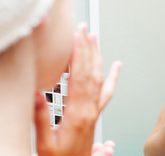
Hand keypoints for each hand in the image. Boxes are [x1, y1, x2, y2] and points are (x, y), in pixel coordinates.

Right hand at [34, 23, 121, 155]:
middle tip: (85, 30)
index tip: (77, 37)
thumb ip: (42, 120)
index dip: (79, 55)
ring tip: (95, 40)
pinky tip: (116, 66)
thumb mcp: (45, 144)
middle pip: (92, 73)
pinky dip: (112, 76)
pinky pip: (108, 91)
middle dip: (88, 49)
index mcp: (79, 114)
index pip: (81, 77)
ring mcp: (95, 110)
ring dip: (97, 57)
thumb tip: (37, 96)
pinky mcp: (96, 112)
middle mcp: (91, 109)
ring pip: (100, 78)